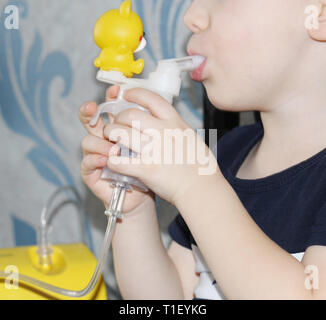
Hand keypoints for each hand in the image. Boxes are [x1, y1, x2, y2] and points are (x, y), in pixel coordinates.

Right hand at [79, 86, 153, 212]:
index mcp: (119, 128)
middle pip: (91, 120)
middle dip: (89, 112)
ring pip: (88, 140)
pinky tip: (105, 160)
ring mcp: (97, 154)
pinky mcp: (92, 172)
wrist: (144, 195)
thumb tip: (155, 107)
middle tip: (91, 108)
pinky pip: (87, 162)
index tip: (116, 91)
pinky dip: (95, 159)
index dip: (111, 98)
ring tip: (113, 148)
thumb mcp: (152, 145)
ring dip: (99, 142)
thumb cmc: (149, 168)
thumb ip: (150, 128)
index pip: (112, 109)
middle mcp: (105, 139)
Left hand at [104, 88, 218, 206]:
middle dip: (118, 118)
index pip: (152, 98)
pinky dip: (113, 161)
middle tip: (115, 124)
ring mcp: (154, 150)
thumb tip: (164, 121)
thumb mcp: (190, 137)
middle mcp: (163, 132)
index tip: (126, 94)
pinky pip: (121, 161)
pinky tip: (113, 162)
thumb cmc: (200, 166)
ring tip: (110, 139)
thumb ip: (175, 128)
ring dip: (111, 135)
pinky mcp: (147, 169)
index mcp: (175, 123)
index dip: (135, 93)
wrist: (201, 188)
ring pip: (121, 134)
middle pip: (131, 115)